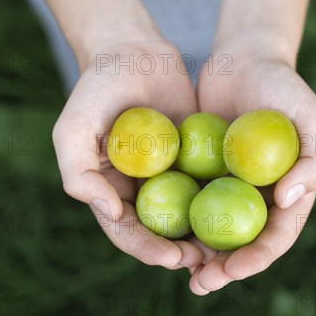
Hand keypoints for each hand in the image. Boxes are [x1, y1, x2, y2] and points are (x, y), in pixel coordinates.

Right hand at [52, 35, 204, 269]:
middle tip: (204, 262)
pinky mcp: (194, 159)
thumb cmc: (96, 89)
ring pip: (189, 215)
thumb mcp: (73, 129)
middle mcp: (140, 190)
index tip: (170, 257)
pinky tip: (242, 214)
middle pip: (161, 232)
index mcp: (110, 191)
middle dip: (181, 251)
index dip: (146, 249)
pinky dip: (222, 202)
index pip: (127, 231)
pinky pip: (209, 185)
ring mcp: (169, 176)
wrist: (133, 52)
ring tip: (225, 252)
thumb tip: (110, 213)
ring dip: (205, 236)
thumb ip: (79, 173)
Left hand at [189, 48, 315, 294]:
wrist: (244, 60)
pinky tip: (156, 233)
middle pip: (241, 243)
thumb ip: (315, 161)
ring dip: (196, 254)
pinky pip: (186, 201)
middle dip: (223, 269)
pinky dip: (175, 219)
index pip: (276, 236)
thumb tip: (287, 200)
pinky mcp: (200, 174)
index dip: (257, 258)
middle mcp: (256, 198)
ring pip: (211, 229)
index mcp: (288, 195)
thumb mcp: (313, 119)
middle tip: (200, 284)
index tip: (233, 270)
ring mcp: (226, 188)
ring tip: (175, 268)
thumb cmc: (285, 88)